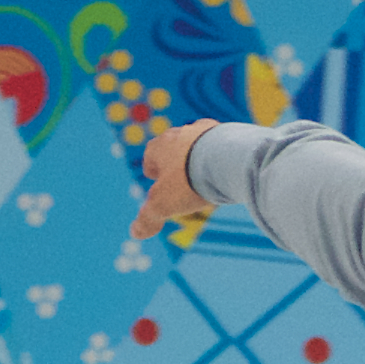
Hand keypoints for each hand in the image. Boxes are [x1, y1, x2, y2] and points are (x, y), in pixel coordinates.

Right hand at [130, 117, 222, 240]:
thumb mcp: (163, 205)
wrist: (226, 159)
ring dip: (198, 156)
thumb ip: (148, 218)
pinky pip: (222, 144)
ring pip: (198, 143)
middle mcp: (180, 134)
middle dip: (175, 161)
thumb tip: (136, 232)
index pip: (151, 154)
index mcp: (160, 147)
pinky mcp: (228, 133)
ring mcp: (205, 130)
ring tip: (205, 173)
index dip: (152, 167)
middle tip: (180, 177)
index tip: (155, 177)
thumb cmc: (189, 179)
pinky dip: (221, 155)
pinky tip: (227, 168)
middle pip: (174, 147)